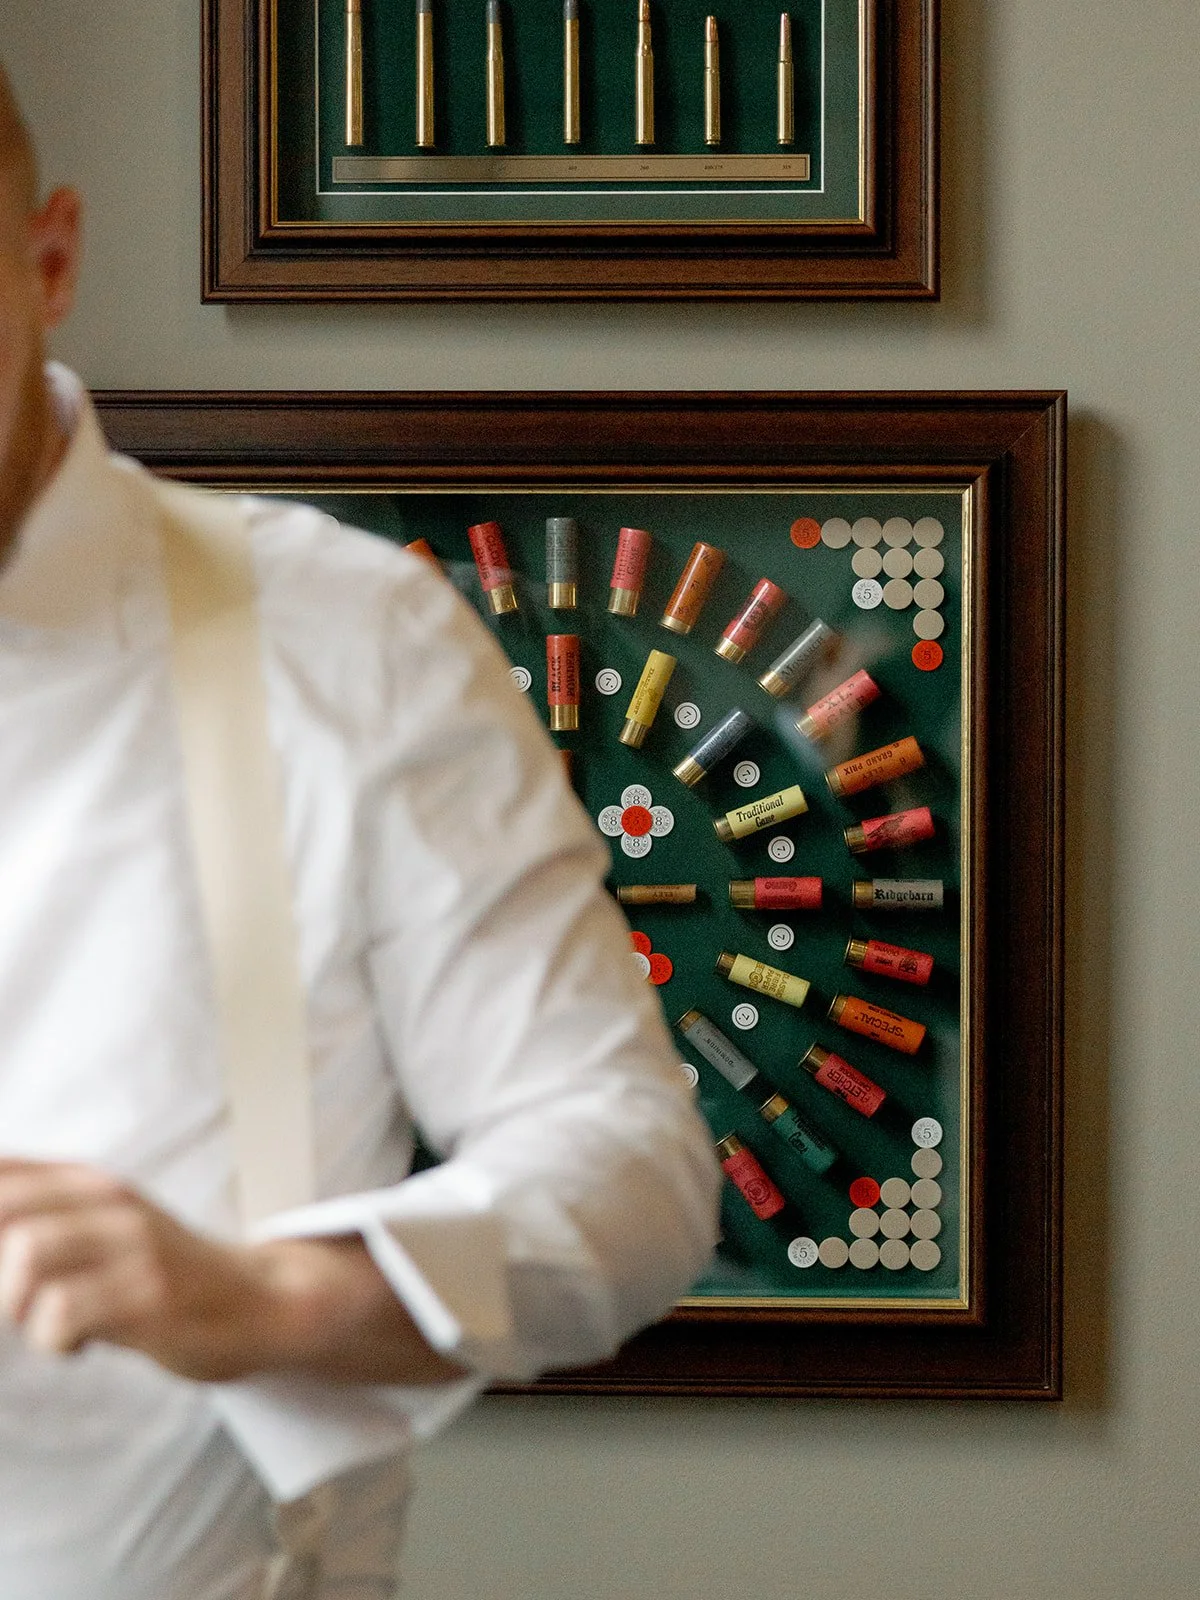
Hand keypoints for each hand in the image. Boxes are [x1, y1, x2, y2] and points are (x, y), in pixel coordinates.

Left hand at [0, 1159, 465, 1384]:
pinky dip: (54, 1339)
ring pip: (29, 1253)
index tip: (2, 1264)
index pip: (2, 1172)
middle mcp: (111, 1203)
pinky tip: (80, 1344)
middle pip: (5, 1207)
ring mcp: (136, 1246)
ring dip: (15, 1304)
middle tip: (18, 1303)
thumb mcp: (98, 1232)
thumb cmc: (159, 1275)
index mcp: (87, 1184)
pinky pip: (65, 1312)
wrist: (260, 1301)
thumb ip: (38, 1221)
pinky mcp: (153, 1295)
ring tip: (46, 1323)